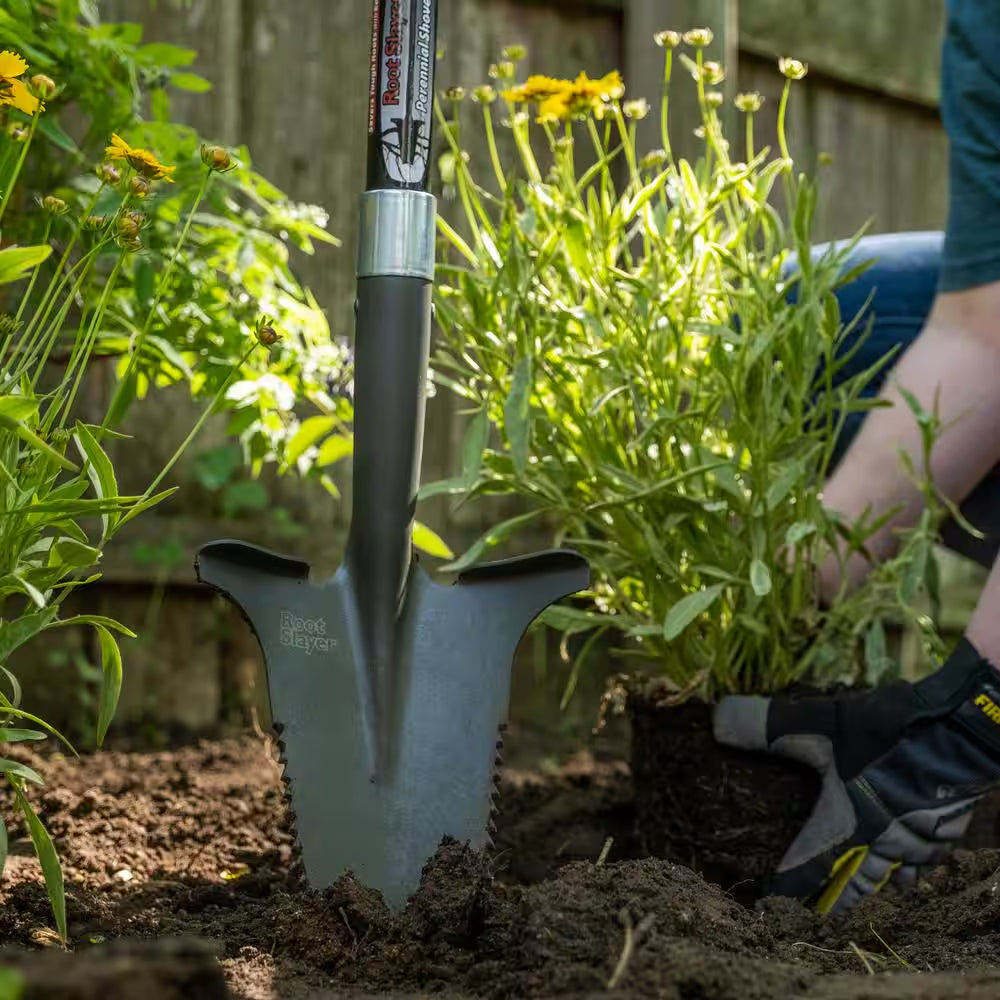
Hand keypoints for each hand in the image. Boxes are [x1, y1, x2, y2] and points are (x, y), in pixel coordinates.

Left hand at [713, 638, 999, 913]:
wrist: (961, 732)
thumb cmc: (883, 734)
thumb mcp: (815, 723)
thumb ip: (764, 724)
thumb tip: (716, 720)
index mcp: (844, 828)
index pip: (806, 871)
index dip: (786, 889)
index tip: (768, 902)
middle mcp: (882, 846)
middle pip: (853, 886)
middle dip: (833, 899)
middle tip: (816, 913)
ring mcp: (919, 843)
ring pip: (894, 878)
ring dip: (874, 885)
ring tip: (861, 893)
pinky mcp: (948, 831)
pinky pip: (927, 863)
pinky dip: (915, 869)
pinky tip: (914, 868)